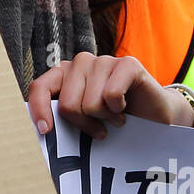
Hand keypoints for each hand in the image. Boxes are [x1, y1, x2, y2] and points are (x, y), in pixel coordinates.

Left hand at [28, 53, 193, 138]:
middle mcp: (81, 62)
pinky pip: (111, 94)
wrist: (154, 117)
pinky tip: (124, 107)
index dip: (39, 110)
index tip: (46, 131)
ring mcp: (104, 60)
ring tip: (114, 116)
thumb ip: (63, 120)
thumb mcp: (83, 122)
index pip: (40, 87)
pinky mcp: (127, 64)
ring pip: (90, 103)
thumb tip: (43, 132)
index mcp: (64, 75)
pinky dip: (118, 109)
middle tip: (99, 127)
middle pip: (68, 104)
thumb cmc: (113, 121)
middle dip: (84, 124)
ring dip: (105, 118)